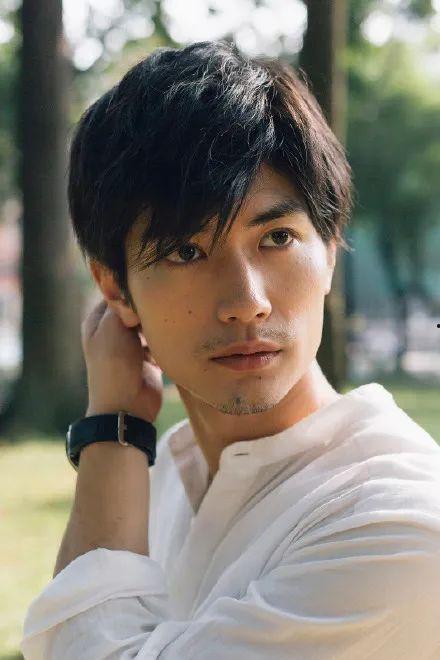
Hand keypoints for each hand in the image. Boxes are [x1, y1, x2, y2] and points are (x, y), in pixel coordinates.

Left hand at [81, 297, 163, 422]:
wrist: (126, 406)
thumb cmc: (114, 364)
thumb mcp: (113, 326)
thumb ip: (123, 303)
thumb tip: (139, 291)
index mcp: (98, 321)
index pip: (117, 292)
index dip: (133, 287)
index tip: (152, 280)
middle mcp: (113, 331)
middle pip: (135, 308)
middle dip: (149, 305)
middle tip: (168, 297)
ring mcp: (132, 346)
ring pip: (150, 324)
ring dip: (160, 322)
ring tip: (173, 316)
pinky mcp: (149, 359)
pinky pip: (161, 341)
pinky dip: (167, 339)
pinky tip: (175, 335)